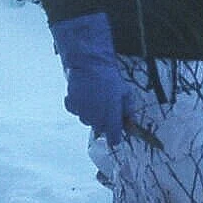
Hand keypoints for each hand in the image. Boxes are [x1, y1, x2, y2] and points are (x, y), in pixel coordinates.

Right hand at [48, 13, 133, 146]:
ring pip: (87, 121)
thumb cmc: (109, 77)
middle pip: (100, 129)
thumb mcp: (125, 92)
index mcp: (112, 115)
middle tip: (107, 107)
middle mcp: (96, 117)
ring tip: (95, 99)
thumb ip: (128, 110)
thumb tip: (131, 122)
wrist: (90, 64)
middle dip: (104, 122)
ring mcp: (83, 112)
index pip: (114, 138)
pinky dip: (80, 106)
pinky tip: (85, 96)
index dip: (115, 137)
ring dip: (91, 114)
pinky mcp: (72, 105)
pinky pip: (77, 111)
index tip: (115, 135)